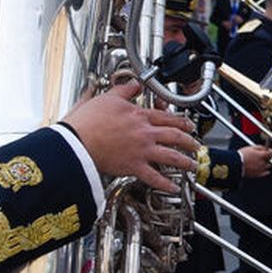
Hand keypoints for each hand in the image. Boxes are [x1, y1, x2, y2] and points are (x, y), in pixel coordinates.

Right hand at [62, 80, 197, 192]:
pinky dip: (166, 184)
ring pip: (171, 156)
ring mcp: (141, 150)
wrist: (76, 141)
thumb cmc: (86, 122)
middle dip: (189, 140)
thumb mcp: (106, 98)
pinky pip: (154, 177)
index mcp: (138, 116)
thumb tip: (134, 84)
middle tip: (196, 144)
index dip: (180, 120)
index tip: (187, 123)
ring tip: (192, 164)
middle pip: (175, 135)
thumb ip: (123, 91)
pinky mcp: (134, 166)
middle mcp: (144, 133)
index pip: (166, 116)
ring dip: (185, 161)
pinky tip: (174, 188)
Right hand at [239, 144, 271, 178]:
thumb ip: (260, 147)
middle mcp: (263, 163)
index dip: (270, 151)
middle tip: (262, 156)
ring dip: (265, 164)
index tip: (269, 151)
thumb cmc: (242, 155)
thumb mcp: (251, 148)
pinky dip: (265, 170)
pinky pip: (266, 173)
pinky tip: (260, 168)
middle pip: (270, 160)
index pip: (271, 153)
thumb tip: (265, 148)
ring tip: (258, 162)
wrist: (235, 165)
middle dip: (267, 157)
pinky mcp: (258, 175)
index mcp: (262, 155)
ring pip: (268, 166)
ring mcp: (261, 169)